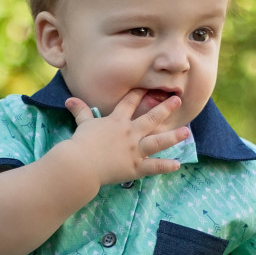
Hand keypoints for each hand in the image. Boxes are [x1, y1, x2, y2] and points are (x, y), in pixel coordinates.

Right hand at [64, 89, 189, 186]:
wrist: (81, 164)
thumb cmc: (81, 143)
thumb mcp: (83, 124)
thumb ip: (80, 111)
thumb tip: (69, 100)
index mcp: (118, 121)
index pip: (130, 103)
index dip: (139, 94)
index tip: (148, 87)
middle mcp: (130, 133)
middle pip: (151, 118)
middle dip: (165, 108)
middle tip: (178, 100)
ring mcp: (135, 150)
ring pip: (158, 141)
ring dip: (173, 137)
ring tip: (186, 132)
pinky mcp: (135, 167)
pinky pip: (153, 167)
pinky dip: (165, 166)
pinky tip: (178, 164)